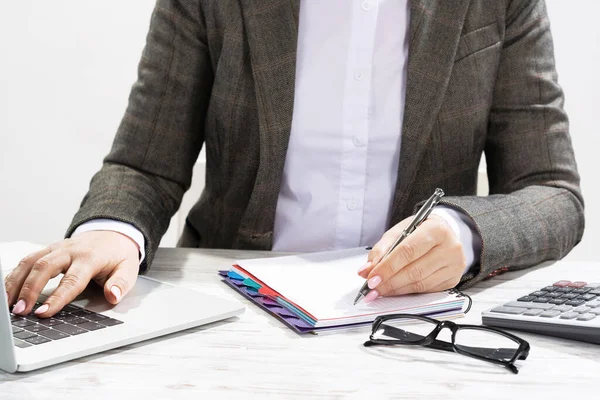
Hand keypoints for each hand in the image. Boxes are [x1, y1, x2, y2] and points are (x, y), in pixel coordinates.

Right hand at [4, 231, 139, 317]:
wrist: (113, 233)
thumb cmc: (119, 254)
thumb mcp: (129, 268)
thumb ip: (121, 283)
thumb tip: (112, 296)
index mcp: (90, 257)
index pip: (72, 280)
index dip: (57, 297)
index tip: (43, 314)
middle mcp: (70, 250)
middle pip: (44, 267)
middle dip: (29, 290)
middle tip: (20, 311)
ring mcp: (57, 248)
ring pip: (31, 262)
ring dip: (16, 283)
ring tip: (9, 305)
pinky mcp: (48, 249)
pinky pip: (27, 260)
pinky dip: (15, 275)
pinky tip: (8, 292)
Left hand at [358, 215, 465, 301]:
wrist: (443, 233)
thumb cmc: (420, 231)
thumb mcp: (400, 232)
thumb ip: (381, 249)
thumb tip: (365, 270)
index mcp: (436, 229)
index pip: (408, 251)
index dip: (388, 266)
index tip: (371, 277)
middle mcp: (450, 247)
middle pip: (415, 270)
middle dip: (389, 281)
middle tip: (372, 288)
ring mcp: (454, 265)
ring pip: (420, 283)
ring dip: (396, 289)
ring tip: (380, 290)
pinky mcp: (453, 279)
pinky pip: (427, 290)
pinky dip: (407, 292)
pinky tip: (395, 290)